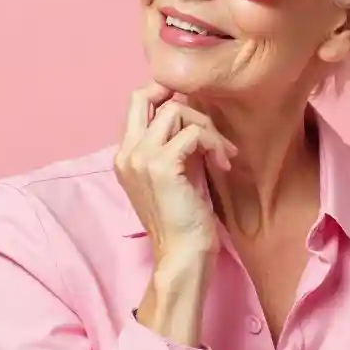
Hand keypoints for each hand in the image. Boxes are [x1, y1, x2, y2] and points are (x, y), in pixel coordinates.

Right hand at [113, 83, 237, 257]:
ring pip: (174, 110)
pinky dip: (214, 143)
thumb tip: (194, 115)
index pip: (137, 104)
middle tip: (207, 123)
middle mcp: (126, 152)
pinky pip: (193, 133)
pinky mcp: (161, 165)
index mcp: (125, 155)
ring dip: (206, 126)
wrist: (181, 254)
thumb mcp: (176, 172)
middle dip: (180, 97)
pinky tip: (224, 163)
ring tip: (222, 152)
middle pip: (143, 95)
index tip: (195, 116)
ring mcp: (140, 157)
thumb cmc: (183, 218)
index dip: (166, 96)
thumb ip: (175, 143)